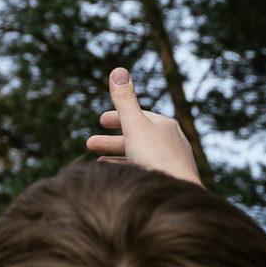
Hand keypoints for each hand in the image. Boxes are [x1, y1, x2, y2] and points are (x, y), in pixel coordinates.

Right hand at [85, 67, 202, 185]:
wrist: (177, 196)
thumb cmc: (156, 158)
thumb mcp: (134, 125)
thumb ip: (124, 100)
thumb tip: (118, 69)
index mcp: (165, 125)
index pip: (138, 115)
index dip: (118, 117)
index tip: (101, 121)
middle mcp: (172, 141)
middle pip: (137, 136)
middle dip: (112, 139)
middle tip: (89, 144)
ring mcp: (173, 162)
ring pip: (140, 154)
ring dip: (117, 156)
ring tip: (98, 164)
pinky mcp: (171, 180)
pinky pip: (146, 169)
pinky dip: (129, 169)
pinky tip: (118, 178)